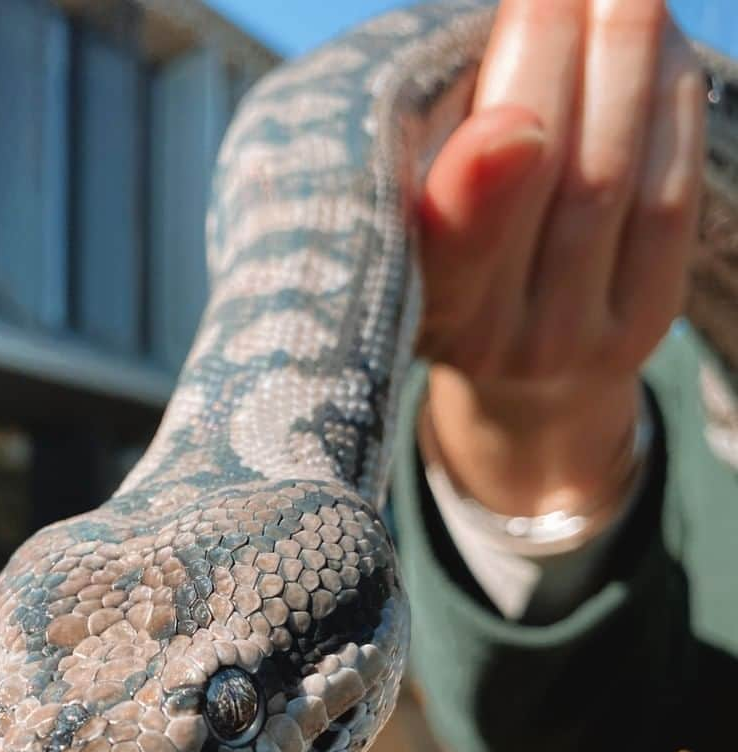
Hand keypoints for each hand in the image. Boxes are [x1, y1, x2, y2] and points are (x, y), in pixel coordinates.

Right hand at [416, 0, 704, 517]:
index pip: (453, 247)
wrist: (517, 382)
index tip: (508, 118)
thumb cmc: (455, 266)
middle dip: (561, 58)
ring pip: (615, 180)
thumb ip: (439, 150)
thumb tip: (523, 25)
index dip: (480, 184)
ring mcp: (574, 341)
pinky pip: (669, 202)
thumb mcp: (413, 223)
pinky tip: (664, 47)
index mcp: (421, 310)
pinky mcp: (640, 327)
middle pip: (551, 182)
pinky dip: (671, 109)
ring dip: (626, 62)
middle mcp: (496, 341)